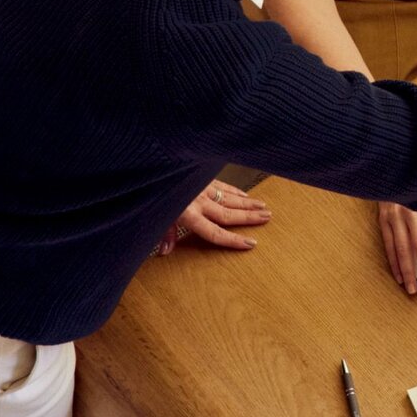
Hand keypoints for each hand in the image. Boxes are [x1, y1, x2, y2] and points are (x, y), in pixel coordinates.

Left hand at [156, 180, 270, 254]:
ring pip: (230, 197)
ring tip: (263, 206)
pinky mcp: (200, 176)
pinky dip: (234, 190)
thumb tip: (165, 252)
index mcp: (189, 215)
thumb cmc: (149, 193)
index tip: (251, 243)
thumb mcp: (153, 217)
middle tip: (267, 218)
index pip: (216, 232)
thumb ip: (164, 234)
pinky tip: (244, 194)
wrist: (149, 165)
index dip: (234, 240)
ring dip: (247, 202)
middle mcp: (199, 201)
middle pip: (229, 213)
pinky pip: (222, 185)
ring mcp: (201, 187)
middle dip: (250, 217)